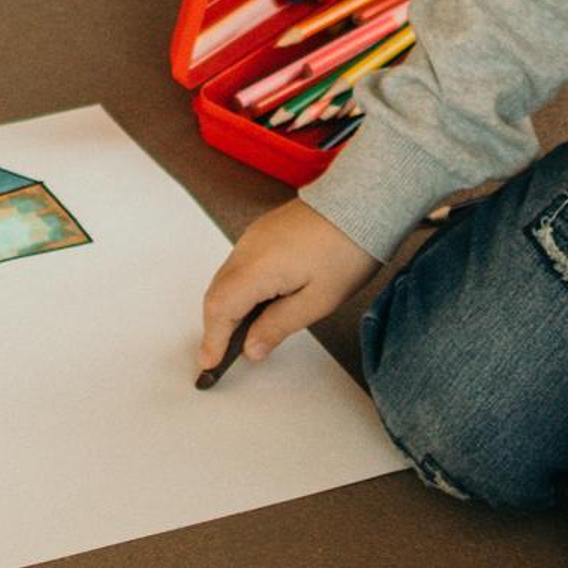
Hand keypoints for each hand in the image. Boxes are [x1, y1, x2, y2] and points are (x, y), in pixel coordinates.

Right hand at [199, 198, 382, 371]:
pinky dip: (236, 289)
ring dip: (225, 308)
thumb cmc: (345, 251)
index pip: (220, 308)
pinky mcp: (261, 233)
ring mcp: (252, 238)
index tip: (209, 363)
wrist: (359, 204)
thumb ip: (277, 326)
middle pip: (216, 294)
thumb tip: (251, 349)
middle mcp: (247, 249)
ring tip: (239, 336)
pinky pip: (237, 265)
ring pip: (225, 279)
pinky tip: (254, 304)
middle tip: (221, 355)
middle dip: (215, 327)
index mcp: (258, 268)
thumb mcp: (317, 301)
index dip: (212, 339)